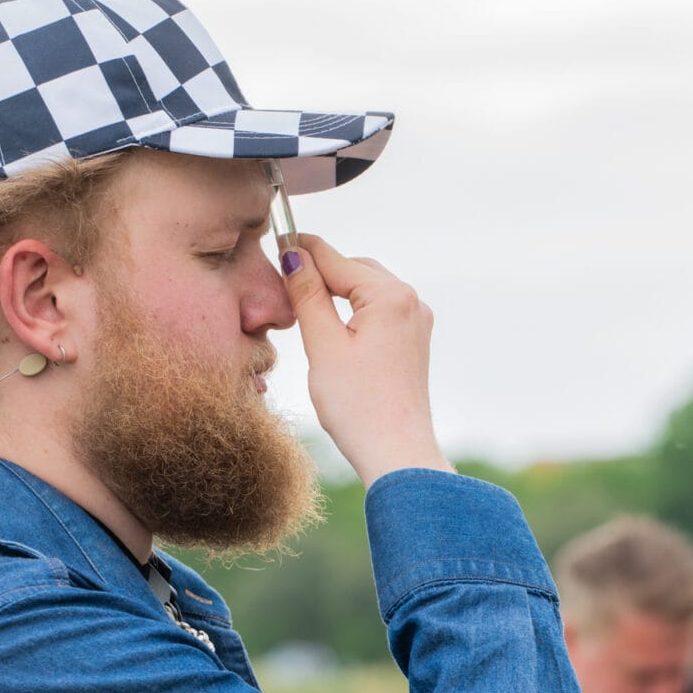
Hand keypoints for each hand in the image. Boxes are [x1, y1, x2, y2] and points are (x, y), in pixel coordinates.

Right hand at [283, 234, 451, 486]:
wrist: (398, 454)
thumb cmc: (359, 406)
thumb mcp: (323, 345)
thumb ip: (308, 295)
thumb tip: (295, 256)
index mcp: (391, 296)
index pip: (337, 260)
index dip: (302, 250)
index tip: (275, 237)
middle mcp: (412, 302)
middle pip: (355, 270)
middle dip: (321, 271)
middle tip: (282, 276)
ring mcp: (417, 323)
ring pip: (368, 290)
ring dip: (337, 290)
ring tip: (302, 301)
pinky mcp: (414, 343)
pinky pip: (379, 311)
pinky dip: (354, 310)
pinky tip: (332, 325)